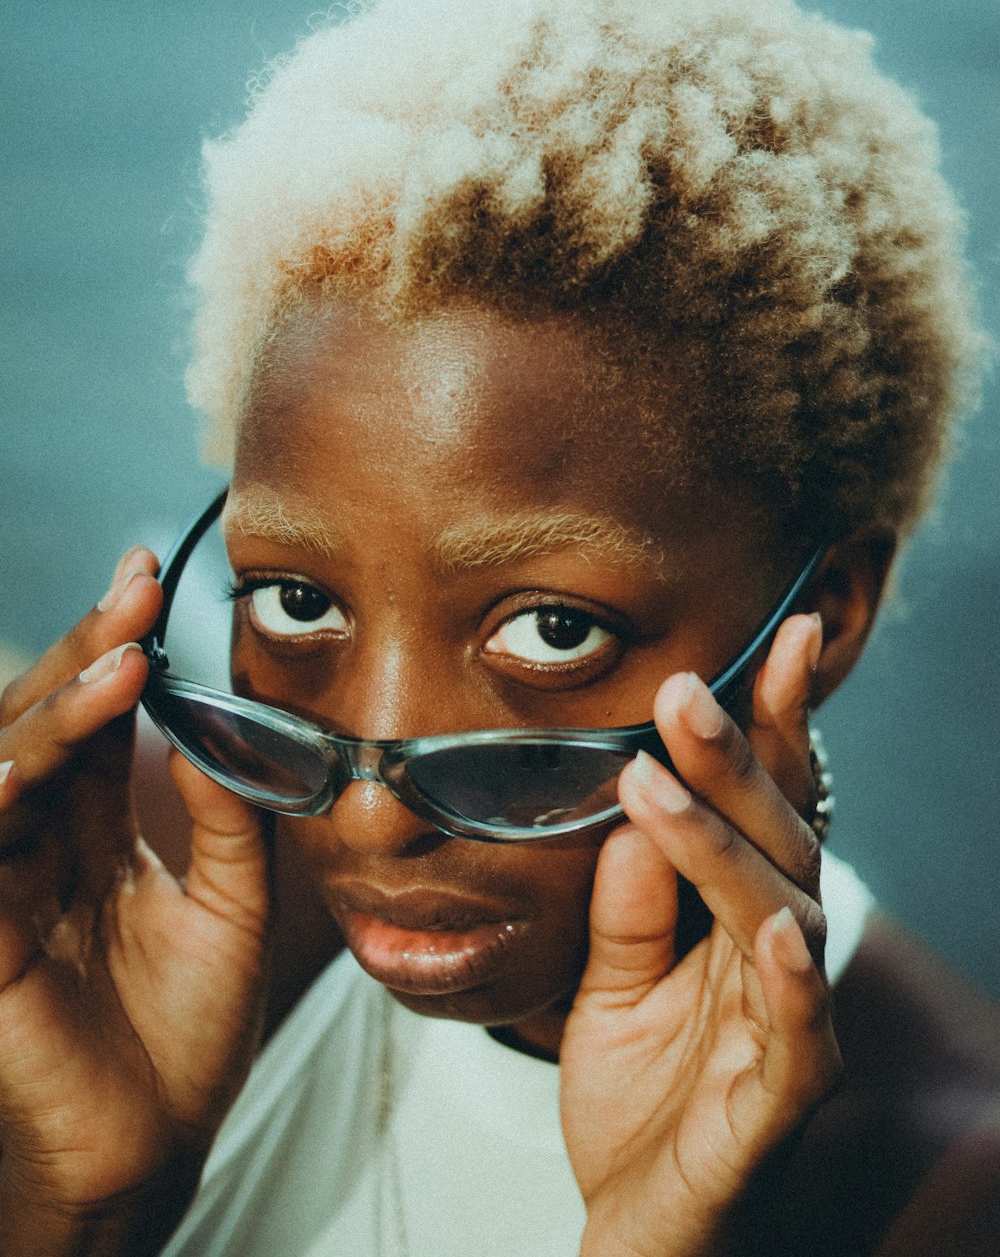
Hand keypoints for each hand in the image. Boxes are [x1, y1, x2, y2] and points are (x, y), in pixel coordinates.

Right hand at [0, 549, 271, 1254]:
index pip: (95, 722)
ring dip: (55, 719)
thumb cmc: (186, 1038)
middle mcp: (44, 850)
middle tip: (135, 600)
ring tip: (117, 670)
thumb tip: (218, 724)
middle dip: (85, 657)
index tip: (148, 579)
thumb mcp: (232, 907)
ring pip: (7, 775)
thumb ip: (226, 819)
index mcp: (94, 837)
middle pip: (48, 729)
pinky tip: (20, 772)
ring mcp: (8, 893)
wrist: (157, 1153)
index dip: (114, 650)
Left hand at [561, 613, 840, 1256]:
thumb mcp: (610, 987)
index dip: (769, 725)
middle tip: (684, 691)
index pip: (762, 806)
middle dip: (732, 759)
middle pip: (773, 838)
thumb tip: (630, 810)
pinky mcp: (782, 1097)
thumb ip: (625, 905)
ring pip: (778, 913)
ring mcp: (786, 1022)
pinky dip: (790, 978)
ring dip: (725, 844)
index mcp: (736, 919)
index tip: (775, 640)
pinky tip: (774, 927)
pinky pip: (797, 1032)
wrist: (640, 1226)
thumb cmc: (642, 1103)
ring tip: (666, 780)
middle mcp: (773, 955)